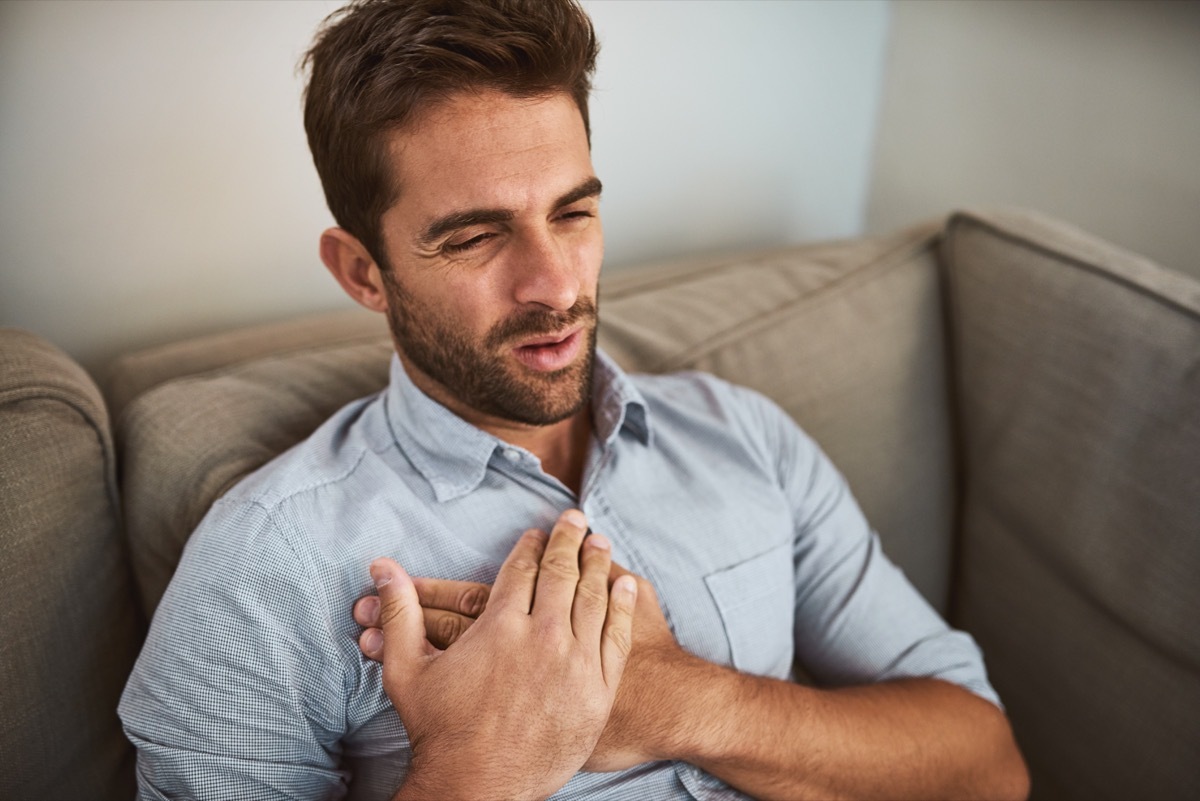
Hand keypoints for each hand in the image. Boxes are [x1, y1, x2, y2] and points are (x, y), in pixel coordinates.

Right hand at [364, 510, 637, 800]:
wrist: (478, 787)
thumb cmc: (439, 731)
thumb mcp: (407, 668)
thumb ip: (399, 611)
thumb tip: (381, 567)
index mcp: (500, 626)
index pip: (522, 570)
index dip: (531, 546)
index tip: (538, 532)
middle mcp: (542, 637)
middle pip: (561, 575)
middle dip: (568, 541)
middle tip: (575, 520)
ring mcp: (575, 664)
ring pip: (593, 600)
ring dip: (597, 565)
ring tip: (600, 542)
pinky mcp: (598, 691)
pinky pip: (616, 637)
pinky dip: (623, 606)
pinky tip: (626, 585)